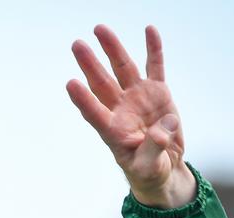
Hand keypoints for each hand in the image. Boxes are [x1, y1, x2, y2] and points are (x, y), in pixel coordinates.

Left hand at [67, 24, 195, 208]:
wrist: (164, 166)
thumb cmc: (149, 171)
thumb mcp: (149, 168)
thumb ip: (153, 149)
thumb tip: (163, 129)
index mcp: (113, 131)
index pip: (94, 112)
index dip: (82, 99)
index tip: (70, 83)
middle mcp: (121, 110)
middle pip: (102, 84)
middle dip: (90, 64)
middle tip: (76, 45)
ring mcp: (138, 98)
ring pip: (123, 69)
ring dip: (112, 49)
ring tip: (100, 29)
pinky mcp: (157, 93)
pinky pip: (155, 67)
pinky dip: (153, 49)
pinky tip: (149, 29)